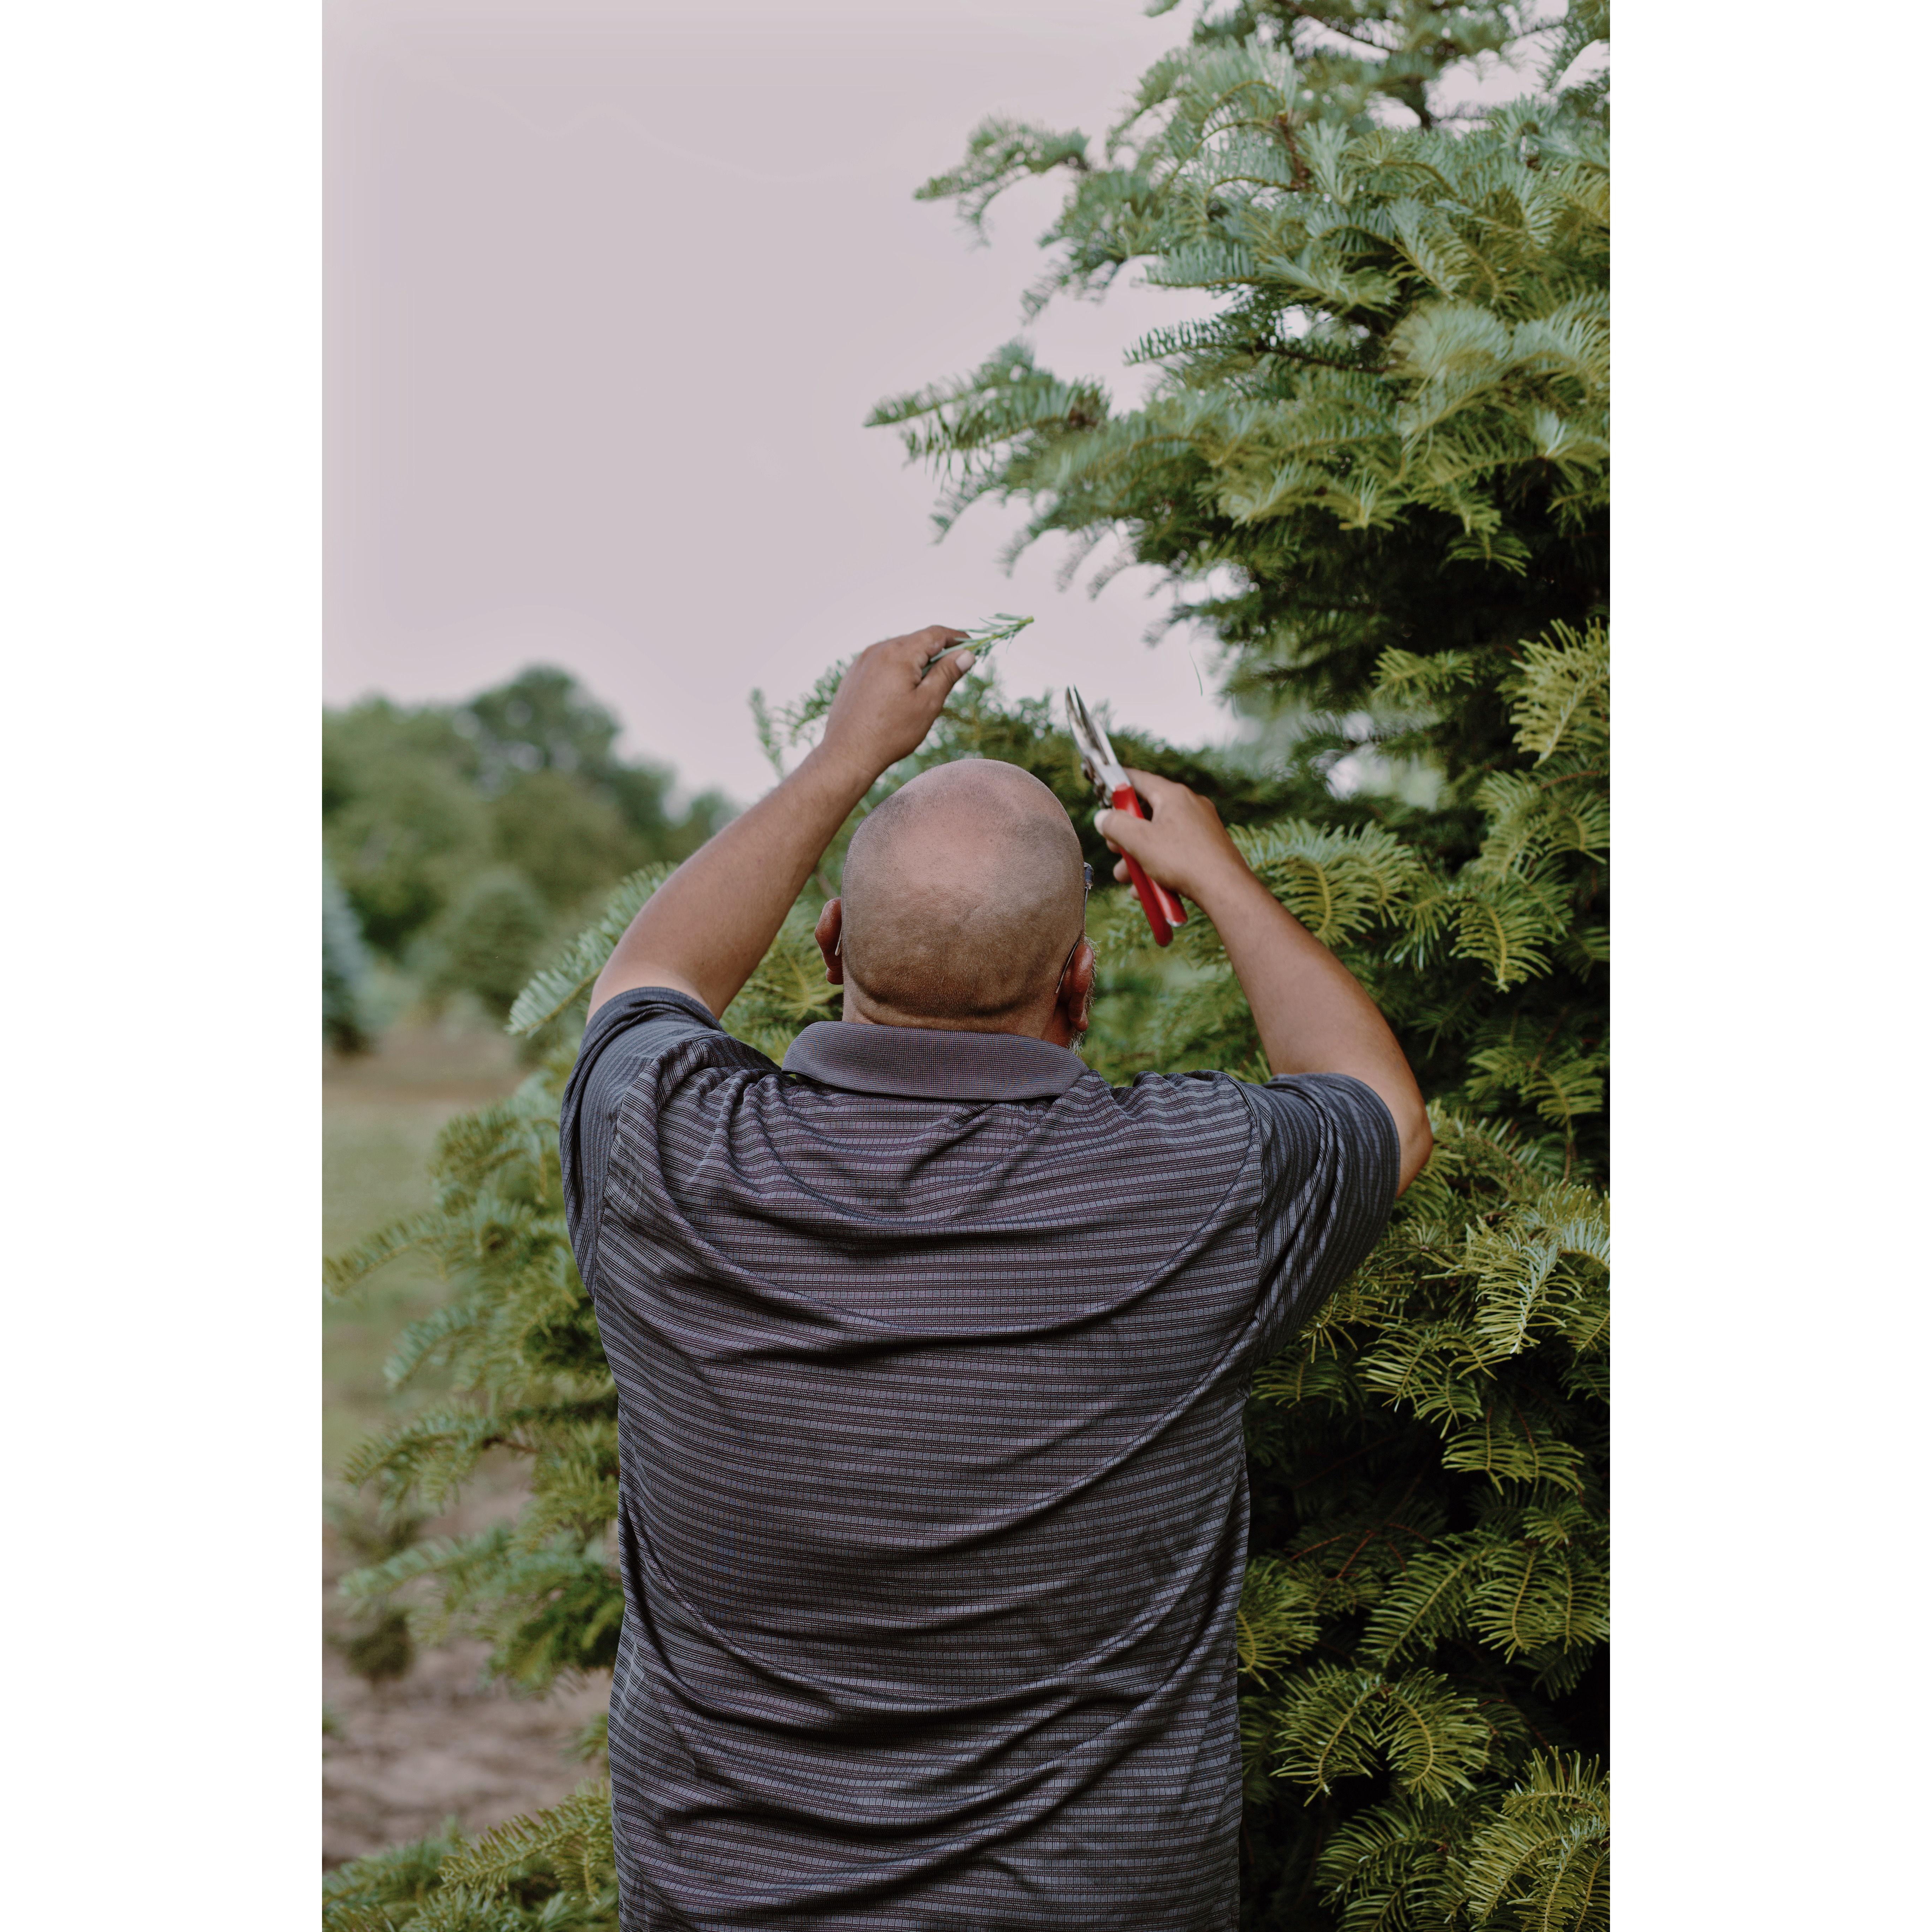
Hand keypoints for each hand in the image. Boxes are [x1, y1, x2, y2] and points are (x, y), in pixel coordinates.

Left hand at [815, 626, 977, 786]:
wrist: (846, 753)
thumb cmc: (891, 733)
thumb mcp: (927, 703)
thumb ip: (947, 674)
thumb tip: (966, 654)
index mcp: (899, 653)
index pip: (935, 634)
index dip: (957, 638)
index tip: (973, 646)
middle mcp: (878, 650)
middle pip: (916, 640)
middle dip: (938, 651)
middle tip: (955, 669)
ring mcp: (863, 660)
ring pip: (899, 651)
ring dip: (918, 660)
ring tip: (930, 683)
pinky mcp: (854, 673)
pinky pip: (883, 662)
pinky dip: (899, 668)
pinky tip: (904, 689)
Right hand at [1095, 768, 1252, 908]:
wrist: (1225, 890)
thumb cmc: (1183, 861)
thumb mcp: (1139, 841)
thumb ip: (1115, 825)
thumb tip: (1102, 818)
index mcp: (1173, 795)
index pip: (1138, 779)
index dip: (1117, 785)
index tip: (1103, 791)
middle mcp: (1189, 806)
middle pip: (1147, 814)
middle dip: (1125, 836)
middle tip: (1114, 849)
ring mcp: (1200, 827)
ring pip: (1160, 838)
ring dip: (1139, 858)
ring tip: (1127, 879)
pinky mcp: (1207, 848)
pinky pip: (1175, 852)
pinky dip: (1158, 867)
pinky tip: (1148, 889)